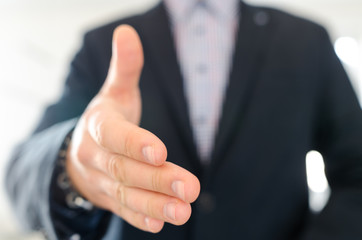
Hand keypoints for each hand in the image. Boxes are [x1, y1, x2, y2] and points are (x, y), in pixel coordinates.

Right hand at [66, 25, 199, 232]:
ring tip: (183, 212)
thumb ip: (125, 67)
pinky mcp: (110, 198)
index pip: (114, 136)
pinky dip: (141, 217)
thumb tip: (127, 31)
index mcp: (99, 126)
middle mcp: (96, 156)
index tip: (160, 151)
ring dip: (155, 204)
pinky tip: (162, 223)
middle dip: (157, 179)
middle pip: (125, 170)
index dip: (135, 143)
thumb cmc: (106, 120)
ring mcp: (102, 181)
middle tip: (190, 187)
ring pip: (127, 194)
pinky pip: (124, 210)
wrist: (80, 153)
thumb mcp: (114, 92)